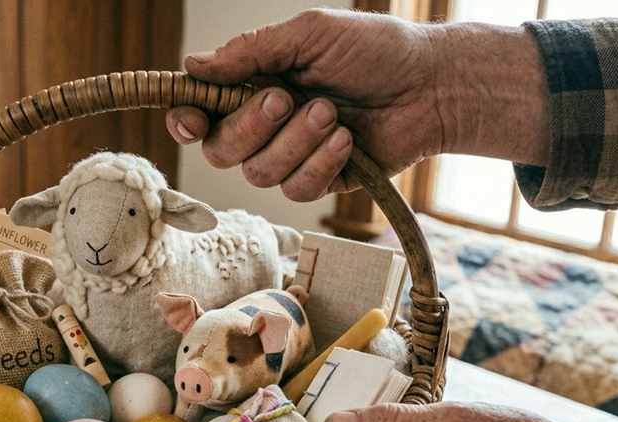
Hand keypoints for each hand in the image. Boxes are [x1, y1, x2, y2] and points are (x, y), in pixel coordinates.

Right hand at [167, 9, 549, 199]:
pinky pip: (296, 191)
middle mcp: (264, 125)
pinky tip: (347, 140)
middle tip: (287, 99)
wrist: (431, 85)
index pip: (199, 113)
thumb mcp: (309, 35)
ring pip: (259, 174)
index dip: (186, 122)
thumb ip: (250, 51)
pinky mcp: (319, 182)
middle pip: (221, 150)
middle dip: (251, 128)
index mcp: (252, 86)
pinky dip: (320, 164)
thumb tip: (193, 65)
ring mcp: (290, 157)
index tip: (194, 121)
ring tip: (332, 113)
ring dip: (296, 143)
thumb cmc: (375, 51)